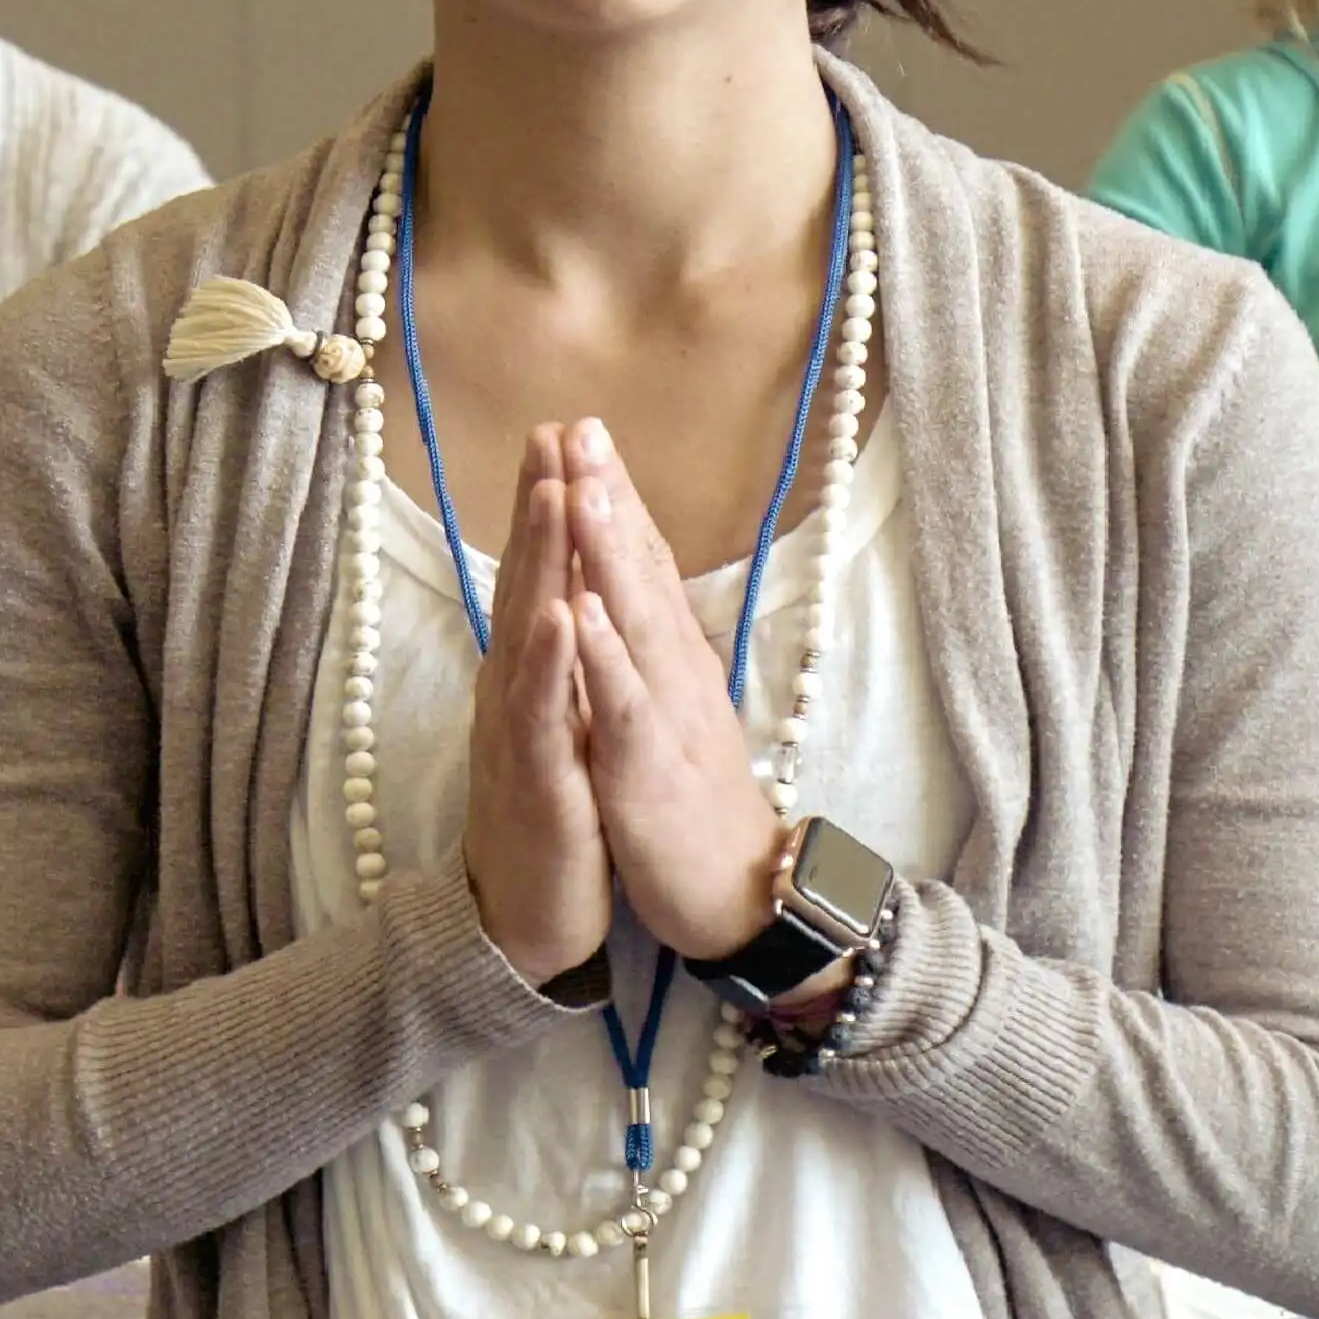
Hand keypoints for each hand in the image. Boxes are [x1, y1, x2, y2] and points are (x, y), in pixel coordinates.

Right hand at [460, 430, 614, 985]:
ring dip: (542, 561)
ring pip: (530, 632)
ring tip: (555, 493)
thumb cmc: (548, 815)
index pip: (540, 574)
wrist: (524, 917)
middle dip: (541, 504)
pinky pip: (543, 712)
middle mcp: (515, 689)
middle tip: (551, 429)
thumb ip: (557, 662)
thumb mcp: (557, 725)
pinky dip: (552, 662)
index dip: (549, 503)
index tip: (563, 430)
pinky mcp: (537, 779)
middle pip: (527, 581)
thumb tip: (566, 593)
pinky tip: (562, 615)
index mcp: (530, 674)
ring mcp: (521, 731)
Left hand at [560, 419, 784, 960]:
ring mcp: (667, 715)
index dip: (614, 495)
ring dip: (608, 552)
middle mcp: (676, 671)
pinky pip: (625, 702)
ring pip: (636, 622)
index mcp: (673, 659)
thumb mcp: (671, 710)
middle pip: (640, 570)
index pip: (641, 561)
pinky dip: (604, 652)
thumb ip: (651, 650)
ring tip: (582, 487)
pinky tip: (580, 609)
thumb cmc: (696, 801)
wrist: (738, 893)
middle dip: (609, 496)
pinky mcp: (650, 767)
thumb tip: (625, 590)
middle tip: (582, 425)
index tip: (583, 428)